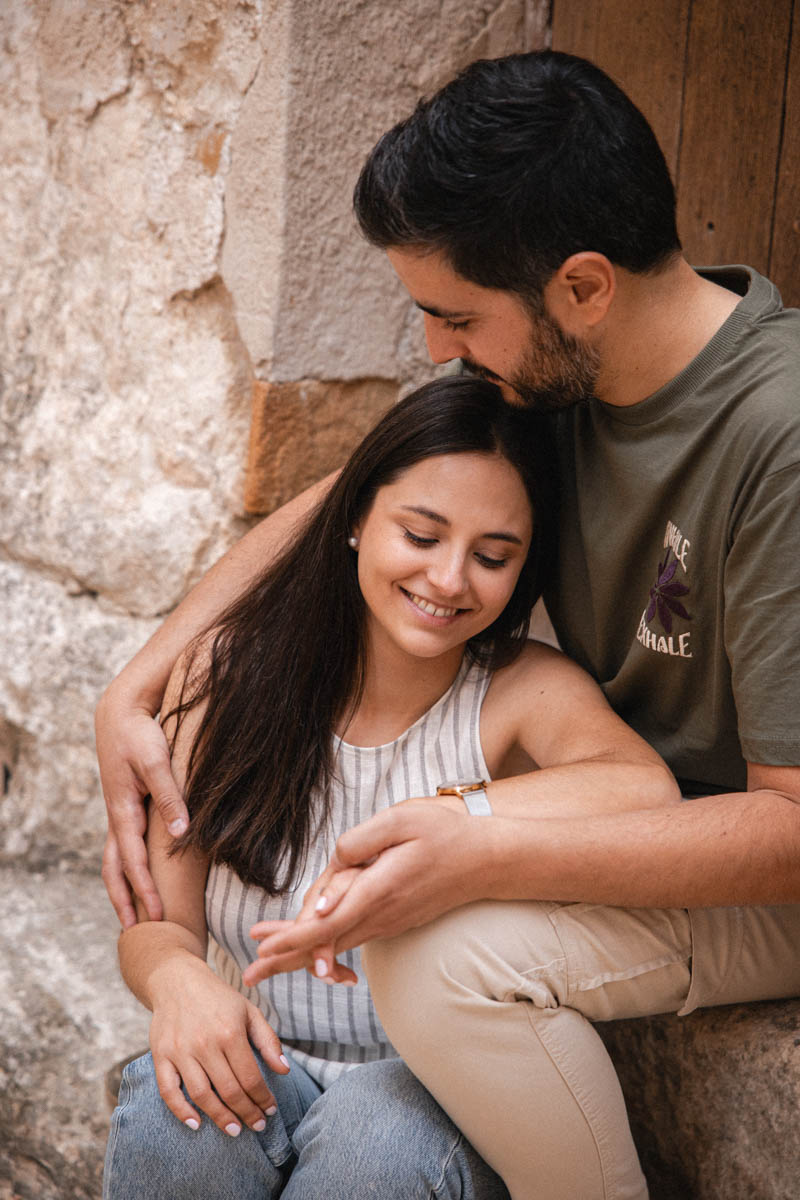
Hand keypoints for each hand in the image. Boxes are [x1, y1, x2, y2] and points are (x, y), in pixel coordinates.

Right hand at [96, 688, 188, 926]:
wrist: (120, 713)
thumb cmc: (140, 735)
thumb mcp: (156, 763)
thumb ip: (168, 797)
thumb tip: (180, 833)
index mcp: (123, 811)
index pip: (133, 861)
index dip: (145, 889)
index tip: (157, 914)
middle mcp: (116, 817)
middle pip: (115, 870)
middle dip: (125, 901)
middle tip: (136, 932)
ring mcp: (118, 813)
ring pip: (114, 860)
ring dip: (122, 889)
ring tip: (132, 914)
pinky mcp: (125, 807)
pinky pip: (122, 846)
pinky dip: (126, 868)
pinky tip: (139, 878)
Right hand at [149, 957, 288, 1135]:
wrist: (177, 980)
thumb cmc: (218, 998)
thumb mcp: (249, 1011)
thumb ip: (268, 1041)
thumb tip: (284, 1071)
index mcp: (230, 1031)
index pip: (251, 1077)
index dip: (263, 1099)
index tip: (271, 1111)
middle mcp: (205, 1043)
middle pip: (229, 1090)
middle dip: (247, 1113)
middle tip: (257, 1126)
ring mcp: (180, 1050)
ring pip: (201, 1095)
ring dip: (219, 1117)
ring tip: (234, 1130)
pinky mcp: (160, 1055)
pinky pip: (168, 1090)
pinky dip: (180, 1111)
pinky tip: (196, 1123)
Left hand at [245, 800, 480, 981]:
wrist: (486, 861)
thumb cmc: (445, 834)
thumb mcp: (402, 820)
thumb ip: (362, 840)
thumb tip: (333, 862)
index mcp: (378, 889)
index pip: (327, 923)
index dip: (292, 938)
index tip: (263, 950)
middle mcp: (381, 914)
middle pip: (325, 944)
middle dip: (285, 958)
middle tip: (250, 975)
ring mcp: (389, 921)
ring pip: (338, 944)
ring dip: (301, 954)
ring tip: (268, 962)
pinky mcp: (394, 920)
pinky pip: (354, 938)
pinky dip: (327, 948)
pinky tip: (313, 954)